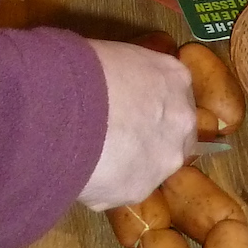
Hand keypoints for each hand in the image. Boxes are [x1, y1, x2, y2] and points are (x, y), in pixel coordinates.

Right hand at [78, 40, 196, 209]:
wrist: (66, 107)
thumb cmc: (83, 70)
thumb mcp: (113, 58)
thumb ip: (127, 78)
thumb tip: (113, 89)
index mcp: (175, 78)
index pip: (173, 97)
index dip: (149, 108)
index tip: (128, 113)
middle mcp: (182, 119)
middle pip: (172, 136)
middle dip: (147, 141)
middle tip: (112, 142)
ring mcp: (165, 157)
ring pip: (147, 167)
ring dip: (123, 166)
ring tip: (86, 158)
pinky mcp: (140, 189)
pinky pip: (118, 190)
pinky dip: (100, 185)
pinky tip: (77, 172)